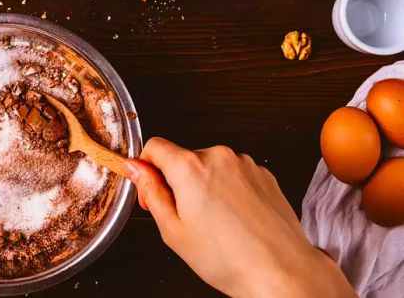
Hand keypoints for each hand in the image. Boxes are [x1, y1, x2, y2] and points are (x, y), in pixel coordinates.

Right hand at [124, 138, 355, 297]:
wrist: (282, 271)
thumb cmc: (229, 259)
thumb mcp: (173, 230)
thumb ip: (150, 191)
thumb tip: (136, 168)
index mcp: (190, 167)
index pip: (154, 147)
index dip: (146, 169)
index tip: (150, 189)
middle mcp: (218, 156)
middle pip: (183, 158)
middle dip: (177, 183)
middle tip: (185, 219)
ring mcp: (244, 163)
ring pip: (209, 167)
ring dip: (205, 186)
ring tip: (215, 224)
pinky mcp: (263, 174)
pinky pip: (234, 174)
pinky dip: (228, 190)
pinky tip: (234, 220)